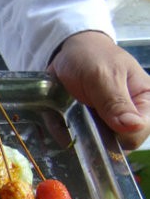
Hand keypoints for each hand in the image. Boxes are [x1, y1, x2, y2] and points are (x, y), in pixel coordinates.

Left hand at [47, 31, 149, 149]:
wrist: (67, 52)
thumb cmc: (91, 58)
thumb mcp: (103, 76)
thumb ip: (116, 102)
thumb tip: (134, 126)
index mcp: (144, 100)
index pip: (140, 132)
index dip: (121, 135)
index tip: (101, 123)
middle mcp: (128, 115)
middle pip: (118, 144)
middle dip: (96, 137)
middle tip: (78, 118)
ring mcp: (107, 123)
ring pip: (96, 146)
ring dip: (78, 137)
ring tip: (67, 118)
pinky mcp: (88, 126)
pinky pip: (76, 141)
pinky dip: (64, 134)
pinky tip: (58, 122)